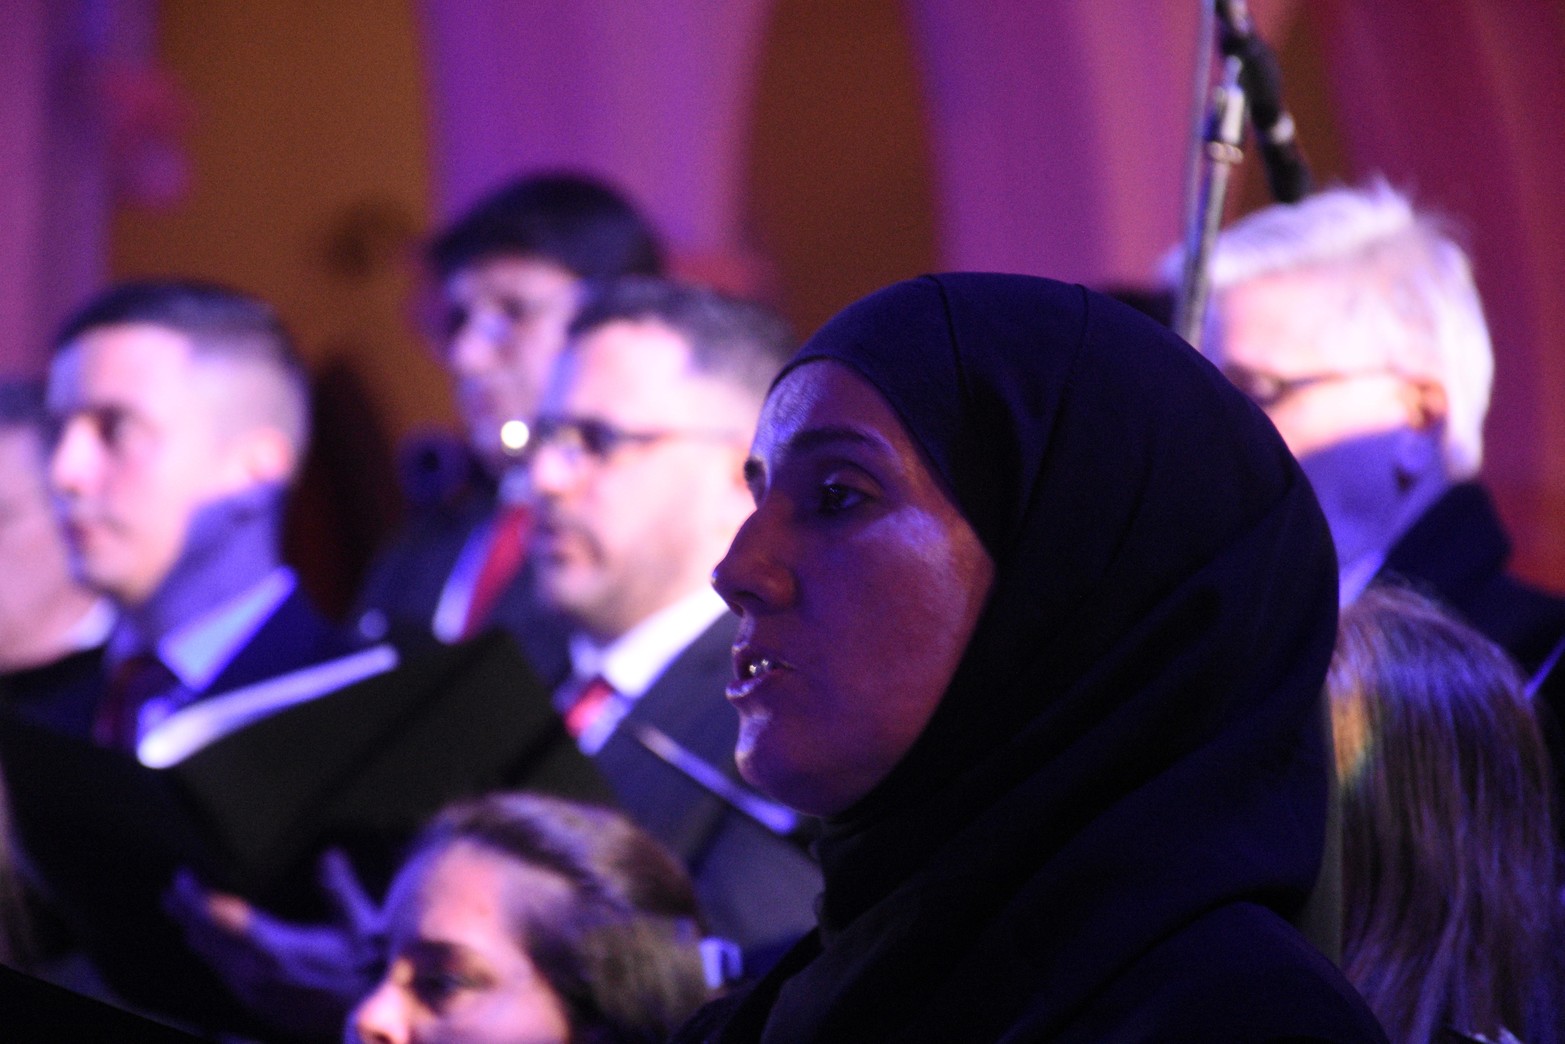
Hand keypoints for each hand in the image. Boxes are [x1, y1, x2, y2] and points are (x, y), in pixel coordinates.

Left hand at [164, 849, 383, 1039]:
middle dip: (188, 912)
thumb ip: (339, 888)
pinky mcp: (258, 1004)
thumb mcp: (359, 923)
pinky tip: (212, 946)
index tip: (183, 877)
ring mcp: (253, 993)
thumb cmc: (368, 970)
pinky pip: (223, 974)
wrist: (371, 1017)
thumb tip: (328, 855)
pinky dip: (211, 952)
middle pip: (207, 939)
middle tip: (175, 889)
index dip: (196, 897)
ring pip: (211, 958)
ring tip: (185, 912)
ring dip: (196, 932)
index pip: (221, 919)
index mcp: (275, 950)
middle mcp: (255, 974)